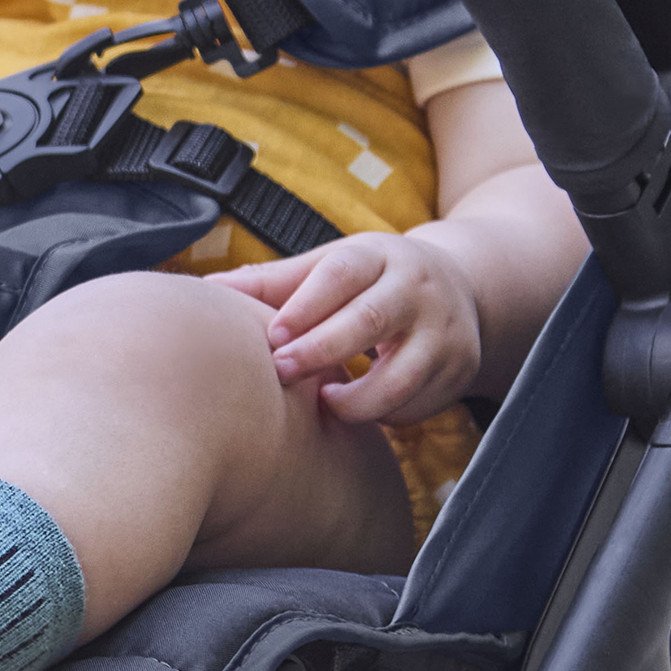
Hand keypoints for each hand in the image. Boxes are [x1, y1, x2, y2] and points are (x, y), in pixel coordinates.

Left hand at [219, 234, 482, 426]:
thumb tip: (208, 291)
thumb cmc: (371, 280)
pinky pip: (417, 405)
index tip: (272, 336)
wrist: (462, 287)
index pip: (341, 274)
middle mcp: (416, 288)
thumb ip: (276, 282)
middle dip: (320, 351)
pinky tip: (360, 410)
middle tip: (283, 372)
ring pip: (399, 376)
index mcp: (378, 256)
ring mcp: (444, 331)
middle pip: (368, 321)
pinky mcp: (460, 370)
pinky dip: (385, 415)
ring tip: (326, 403)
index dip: (304, 305)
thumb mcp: (332, 266)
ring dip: (356, 400)